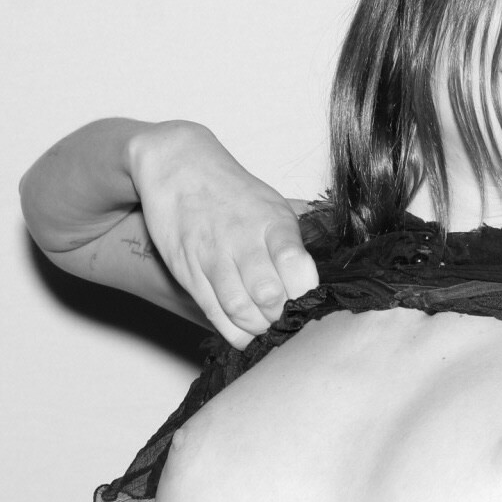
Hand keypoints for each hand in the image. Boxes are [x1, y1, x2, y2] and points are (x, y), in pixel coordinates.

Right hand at [129, 122, 318, 347]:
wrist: (181, 168)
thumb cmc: (234, 193)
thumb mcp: (273, 205)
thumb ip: (294, 241)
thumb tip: (320, 276)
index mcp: (272, 220)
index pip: (295, 263)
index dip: (306, 293)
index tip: (310, 304)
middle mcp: (242, 237)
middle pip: (268, 294)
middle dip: (282, 318)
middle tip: (287, 322)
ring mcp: (212, 255)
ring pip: (240, 309)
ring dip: (258, 329)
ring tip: (267, 328)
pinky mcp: (187, 271)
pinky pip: (213, 312)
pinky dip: (234, 332)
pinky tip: (246, 333)